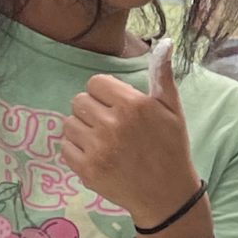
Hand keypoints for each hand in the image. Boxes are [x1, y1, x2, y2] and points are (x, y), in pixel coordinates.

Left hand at [63, 42, 202, 227]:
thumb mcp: (173, 110)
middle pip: (79, 101)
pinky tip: (96, 155)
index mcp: (133, 105)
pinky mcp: (86, 169)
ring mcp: (98, 148)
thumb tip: (165, 42)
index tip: (117, 107)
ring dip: (82, 129)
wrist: (167, 195)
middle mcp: (113, 124)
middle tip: (110, 126)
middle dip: (93, 111)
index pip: (95, 83)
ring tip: (102, 141)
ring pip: (69, 123)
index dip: (105, 94)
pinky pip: (65, 147)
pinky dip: (76, 150)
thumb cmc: (171, 148)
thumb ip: (162, 76)